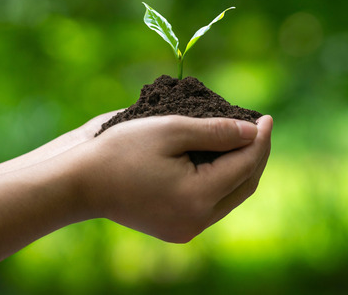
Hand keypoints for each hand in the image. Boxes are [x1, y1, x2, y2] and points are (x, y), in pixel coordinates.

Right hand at [72, 115, 272, 242]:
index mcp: (198, 196)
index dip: (259, 139)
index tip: (266, 117)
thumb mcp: (171, 129)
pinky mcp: (176, 230)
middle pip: (244, 185)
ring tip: (244, 141)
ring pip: (230, 197)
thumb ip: (216, 131)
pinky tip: (220, 160)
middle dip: (256, 155)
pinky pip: (212, 205)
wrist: (80, 183)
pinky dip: (221, 181)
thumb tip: (252, 132)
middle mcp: (197, 220)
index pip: (245, 164)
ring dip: (241, 169)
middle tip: (260, 128)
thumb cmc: (121, 150)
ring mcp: (187, 229)